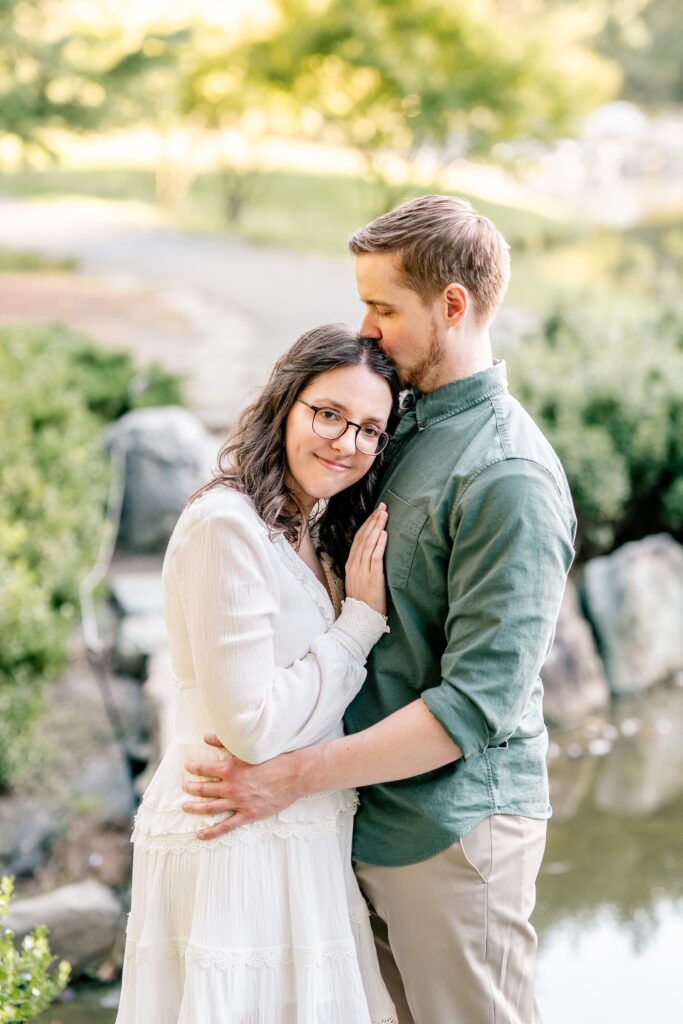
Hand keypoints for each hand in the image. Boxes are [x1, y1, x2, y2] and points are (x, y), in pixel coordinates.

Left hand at [182, 734, 304, 839]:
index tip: (188, 766)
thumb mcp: (248, 748)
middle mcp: (231, 787)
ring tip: (185, 806)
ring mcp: (239, 803)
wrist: (295, 774)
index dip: (193, 767)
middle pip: (204, 789)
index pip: (204, 768)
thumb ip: (225, 743)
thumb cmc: (274, 758)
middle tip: (184, 786)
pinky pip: (226, 826)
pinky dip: (211, 832)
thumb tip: (206, 737)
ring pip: (210, 808)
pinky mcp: (248, 815)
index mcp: (230, 769)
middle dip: (191, 787)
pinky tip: (200, 834)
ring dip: (195, 807)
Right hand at [345, 504, 387, 615]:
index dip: (367, 523)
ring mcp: (362, 570)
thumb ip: (363, 565)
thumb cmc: (363, 600)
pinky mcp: (372, 577)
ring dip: (377, 527)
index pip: (358, 538)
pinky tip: (384, 533)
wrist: (360, 618)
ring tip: (385, 514)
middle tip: (382, 506)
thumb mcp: (358, 579)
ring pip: (368, 543)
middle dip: (373, 520)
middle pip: (363, 537)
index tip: (375, 512)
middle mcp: (354, 564)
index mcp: (350, 563)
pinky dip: (379, 543)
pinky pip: (375, 556)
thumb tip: (372, 551)